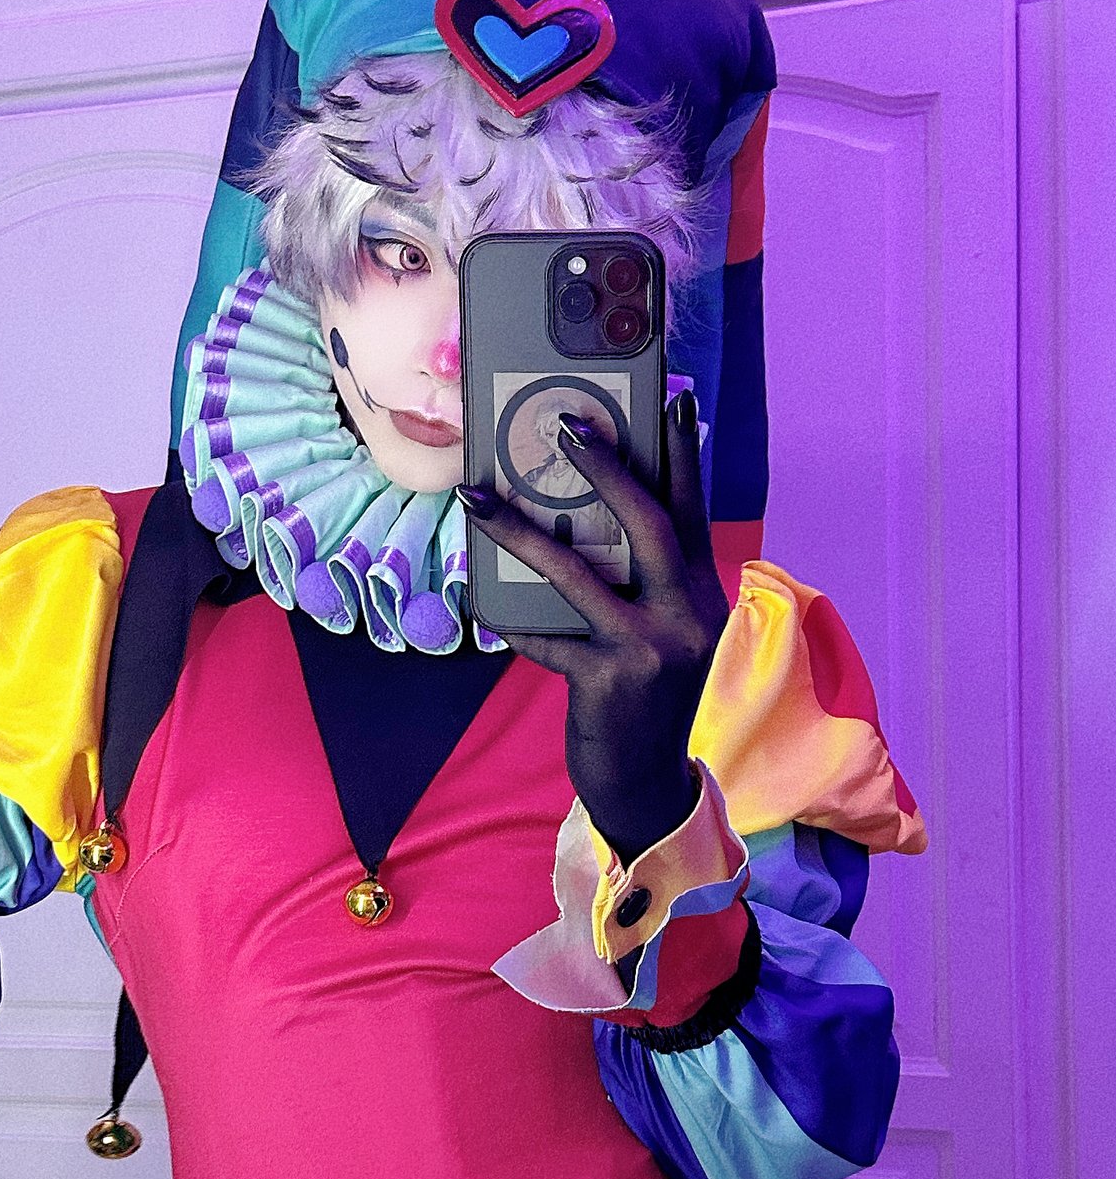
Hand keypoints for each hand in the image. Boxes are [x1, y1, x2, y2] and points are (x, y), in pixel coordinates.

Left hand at [457, 389, 727, 860]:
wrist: (646, 784)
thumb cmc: (641, 699)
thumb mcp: (658, 636)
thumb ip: (640, 584)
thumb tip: (581, 523)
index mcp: (701, 595)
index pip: (693, 509)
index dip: (683, 451)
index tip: (672, 394)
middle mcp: (688, 615)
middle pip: (650, 522)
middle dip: (607, 466)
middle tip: (565, 422)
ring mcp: (652, 649)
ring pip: (578, 573)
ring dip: (522, 530)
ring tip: (478, 494)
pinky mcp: (610, 681)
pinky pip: (545, 638)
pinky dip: (509, 620)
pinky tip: (477, 603)